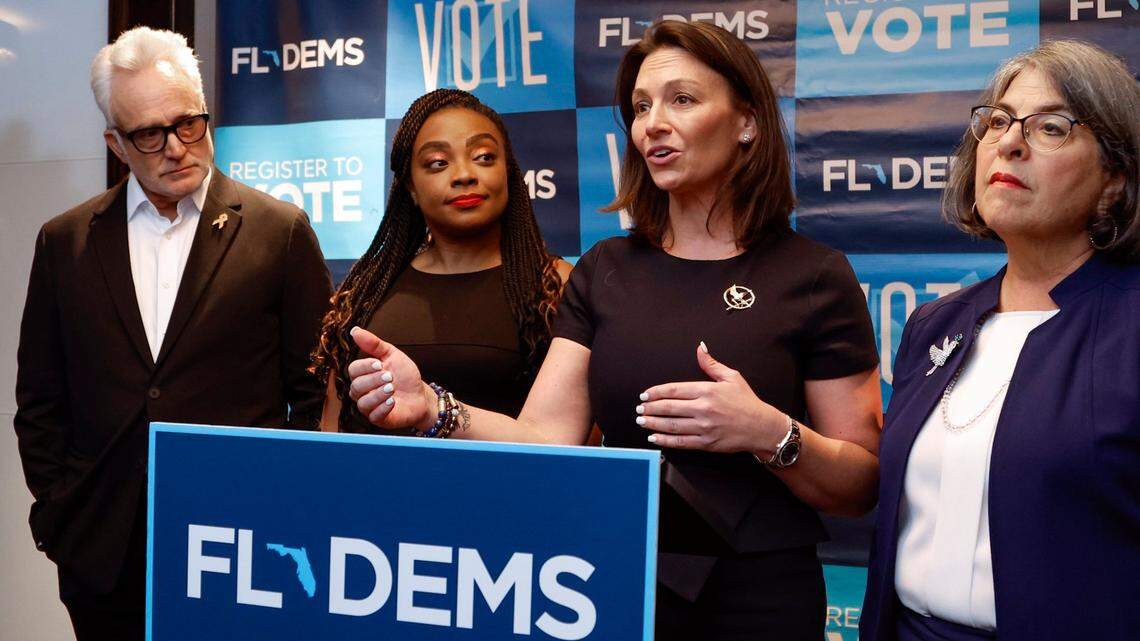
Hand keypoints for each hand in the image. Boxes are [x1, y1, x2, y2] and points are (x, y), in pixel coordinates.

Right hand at [346, 327, 432, 429]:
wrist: (421, 394)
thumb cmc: (405, 376)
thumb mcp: (392, 355)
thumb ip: (374, 344)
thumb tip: (355, 331)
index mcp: (364, 374)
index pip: (353, 370)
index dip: (365, 366)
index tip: (379, 364)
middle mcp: (363, 391)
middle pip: (356, 386)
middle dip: (373, 380)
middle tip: (389, 376)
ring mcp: (369, 406)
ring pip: (363, 402)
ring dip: (378, 394)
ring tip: (392, 388)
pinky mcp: (378, 419)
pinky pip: (374, 416)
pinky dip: (382, 408)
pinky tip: (393, 402)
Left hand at [637, 342, 786, 452]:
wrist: (762, 427)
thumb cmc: (747, 402)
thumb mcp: (732, 377)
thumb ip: (711, 364)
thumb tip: (700, 348)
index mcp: (707, 391)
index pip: (674, 390)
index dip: (656, 392)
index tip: (645, 395)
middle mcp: (704, 409)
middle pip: (669, 408)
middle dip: (650, 409)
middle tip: (639, 409)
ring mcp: (704, 427)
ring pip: (672, 425)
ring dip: (653, 424)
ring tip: (642, 421)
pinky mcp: (706, 443)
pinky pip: (681, 442)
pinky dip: (665, 440)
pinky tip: (654, 437)